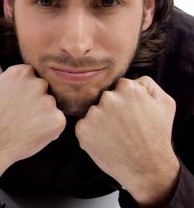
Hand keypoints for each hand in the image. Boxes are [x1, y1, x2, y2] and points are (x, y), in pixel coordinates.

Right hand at [0, 65, 65, 165]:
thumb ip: (5, 76)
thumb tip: (17, 75)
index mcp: (21, 72)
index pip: (31, 74)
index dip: (24, 87)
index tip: (18, 98)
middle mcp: (37, 84)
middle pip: (43, 87)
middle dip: (35, 98)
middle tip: (21, 113)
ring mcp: (48, 102)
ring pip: (50, 104)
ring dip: (42, 113)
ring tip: (24, 125)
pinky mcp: (57, 120)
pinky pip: (57, 120)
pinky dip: (49, 127)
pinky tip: (33, 133)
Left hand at [75, 77, 178, 205]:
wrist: (147, 168)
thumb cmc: (157, 136)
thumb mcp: (165, 104)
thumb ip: (148, 84)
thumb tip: (131, 79)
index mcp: (127, 88)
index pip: (118, 86)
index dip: (125, 101)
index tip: (131, 114)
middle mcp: (108, 98)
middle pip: (104, 98)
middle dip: (111, 109)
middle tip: (123, 127)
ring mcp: (94, 114)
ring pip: (93, 112)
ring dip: (100, 121)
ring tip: (115, 136)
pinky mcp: (82, 129)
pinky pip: (84, 126)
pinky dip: (91, 133)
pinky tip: (105, 142)